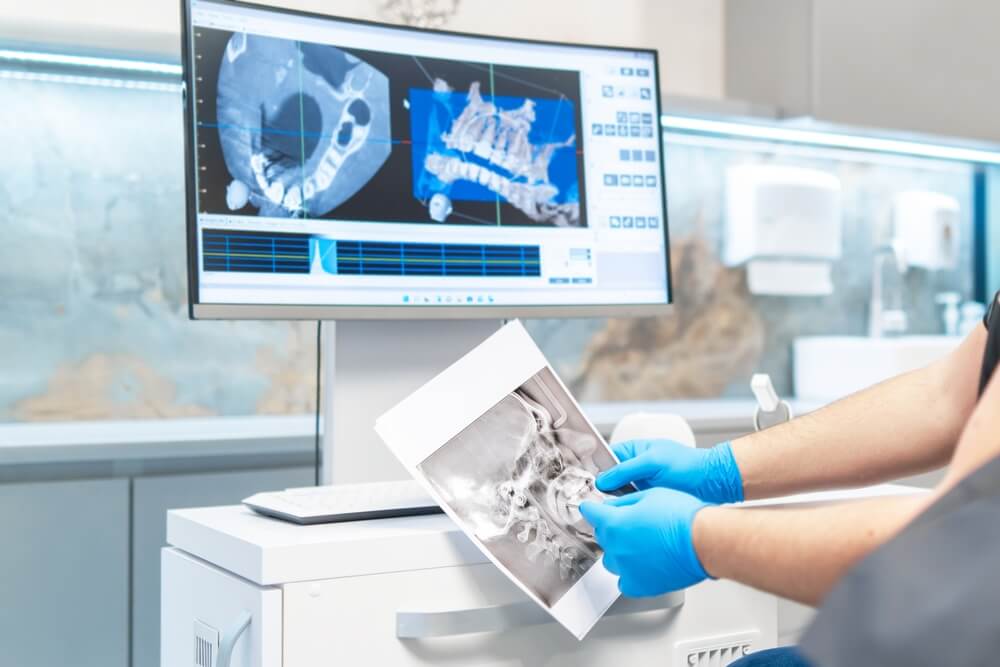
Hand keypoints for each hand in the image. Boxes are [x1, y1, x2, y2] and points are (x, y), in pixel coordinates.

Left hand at [579, 488, 709, 596]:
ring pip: (612, 560)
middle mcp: (616, 547)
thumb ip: (624, 503)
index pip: (591, 513)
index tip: (592, 508)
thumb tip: (612, 506)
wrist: (704, 541)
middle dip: (612, 528)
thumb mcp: (650, 496)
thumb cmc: (683, 517)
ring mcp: (626, 568)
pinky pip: (624, 582)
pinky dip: (630, 574)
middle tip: (631, 523)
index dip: (593, 508)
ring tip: (641, 545)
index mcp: (615, 523)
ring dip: (620, 551)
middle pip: (603, 536)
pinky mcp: (639, 585)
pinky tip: (643, 565)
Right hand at [596, 440, 743, 503]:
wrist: (711, 482)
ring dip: (613, 500)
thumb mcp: (652, 462)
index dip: (596, 470)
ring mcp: (642, 484)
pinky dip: (625, 509)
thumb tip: (603, 480)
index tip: (587, 483)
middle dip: (603, 488)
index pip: (606, 459)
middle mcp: (636, 467)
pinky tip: (620, 515)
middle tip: (593, 499)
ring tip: (604, 509)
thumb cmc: (687, 465)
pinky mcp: (649, 499)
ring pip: (619, 493)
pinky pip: (630, 503)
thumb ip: (626, 470)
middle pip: (610, 478)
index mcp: (634, 451)